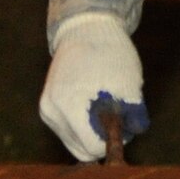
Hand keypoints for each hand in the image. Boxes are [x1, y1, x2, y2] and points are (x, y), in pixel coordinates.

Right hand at [39, 13, 147, 160]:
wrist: (87, 30)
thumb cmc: (112, 56)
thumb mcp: (130, 85)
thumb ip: (133, 115)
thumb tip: (133, 133)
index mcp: (70, 107)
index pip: (92, 147)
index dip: (112, 140)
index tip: (124, 124)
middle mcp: (52, 112)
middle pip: (81, 148)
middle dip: (102, 138)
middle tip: (118, 117)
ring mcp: (46, 109)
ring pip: (73, 141)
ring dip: (92, 131)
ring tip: (106, 107)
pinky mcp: (46, 106)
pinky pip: (67, 129)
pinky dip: (82, 124)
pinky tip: (93, 105)